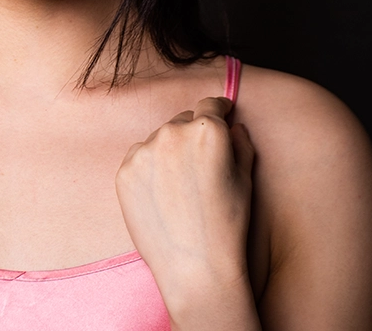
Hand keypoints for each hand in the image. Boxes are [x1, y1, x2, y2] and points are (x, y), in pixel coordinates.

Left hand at [115, 97, 254, 316]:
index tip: (220, 111)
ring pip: (159, 138)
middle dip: (192, 134)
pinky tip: (161, 194)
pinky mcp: (125, 169)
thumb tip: (233, 126)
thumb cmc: (227, 225)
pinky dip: (149, 168)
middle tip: (199, 165)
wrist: (194, 267)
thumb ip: (241, 144)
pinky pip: (139, 157)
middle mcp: (172, 132)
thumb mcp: (246, 180)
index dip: (218, 108)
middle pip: (183, 120)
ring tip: (180, 187)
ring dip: (168, 151)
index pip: (210, 104)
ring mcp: (145, 150)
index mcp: (207, 131)